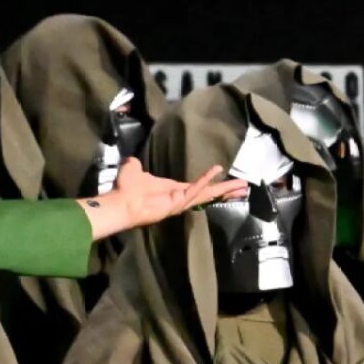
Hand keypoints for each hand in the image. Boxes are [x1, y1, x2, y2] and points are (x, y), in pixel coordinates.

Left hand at [79, 158, 247, 239]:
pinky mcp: (176, 202)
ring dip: (224, 189)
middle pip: (207, 193)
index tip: (222, 178)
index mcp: (172, 190)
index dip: (210, 183)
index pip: (196, 187)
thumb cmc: (125, 189)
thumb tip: (132, 160)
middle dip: (225, 190)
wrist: (118, 203)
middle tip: (244, 187)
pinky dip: (204, 180)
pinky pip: (193, 190)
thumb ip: (135, 165)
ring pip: (206, 194)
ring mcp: (179, 201)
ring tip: (242, 185)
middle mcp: (178, 197)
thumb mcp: (132, 170)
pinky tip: (217, 171)